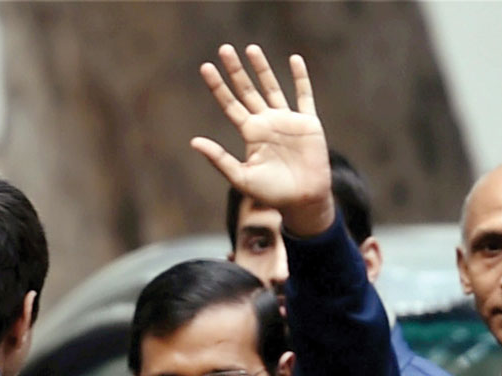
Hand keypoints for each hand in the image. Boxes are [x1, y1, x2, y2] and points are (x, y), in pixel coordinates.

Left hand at [191, 44, 332, 237]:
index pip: (230, 105)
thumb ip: (219, 159)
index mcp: (251, 134)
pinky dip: (300, 78)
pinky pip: (304, 96)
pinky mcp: (308, 123)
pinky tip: (295, 59)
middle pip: (247, 91)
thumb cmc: (272, 194)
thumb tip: (194, 142)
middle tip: (224, 49)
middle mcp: (267, 123)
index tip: (206, 67)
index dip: (218, 87)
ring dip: (262, 68)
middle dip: (236, 71)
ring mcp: (287, 121)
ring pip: (272, 88)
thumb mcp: (242, 177)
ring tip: (251, 49)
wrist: (303, 201)